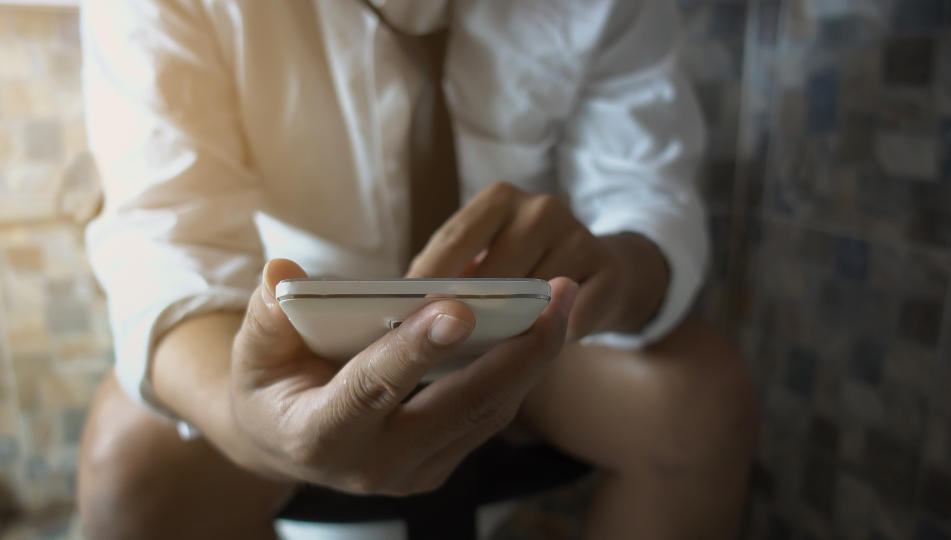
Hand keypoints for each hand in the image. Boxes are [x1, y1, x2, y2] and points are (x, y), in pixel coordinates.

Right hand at [225, 258, 577, 494]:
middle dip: (515, 351)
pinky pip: (490, 417)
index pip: (373, 389)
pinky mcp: (441, 464)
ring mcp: (415, 472)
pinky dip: (520, 372)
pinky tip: (543, 327)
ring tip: (561, 301)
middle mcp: (375, 466)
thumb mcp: (254, 351)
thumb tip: (283, 277)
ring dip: (532, 358)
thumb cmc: (270, 386)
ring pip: (488, 413)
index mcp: (322, 435)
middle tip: (554, 296)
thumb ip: (269, 316)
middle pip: (458, 406)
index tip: (458, 309)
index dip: (414, 350)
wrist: (285, 442)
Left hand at [407, 182, 667, 338]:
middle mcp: (542, 209)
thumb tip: (412, 314)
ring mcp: (581, 236)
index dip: (429, 281)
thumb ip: (453, 277)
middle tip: (440, 349)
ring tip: (482, 361)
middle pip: (495, 270)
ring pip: (534, 296)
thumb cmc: (521, 273)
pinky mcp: (611, 270)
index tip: (403, 318)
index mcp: (500, 199)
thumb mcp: (484, 262)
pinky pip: (572, 317)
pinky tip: (532, 359)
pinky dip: (551, 340)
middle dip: (468, 313)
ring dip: (510, 332)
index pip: (454, 239)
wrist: (601, 273)